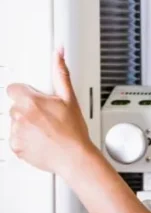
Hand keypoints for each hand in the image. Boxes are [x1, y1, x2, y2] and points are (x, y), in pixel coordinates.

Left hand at [7, 48, 95, 175]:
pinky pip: (15, 139)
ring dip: (26, 125)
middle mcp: (19, 116)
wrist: (74, 158)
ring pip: (15, 123)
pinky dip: (25, 140)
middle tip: (45, 117)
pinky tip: (40, 140)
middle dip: (27, 110)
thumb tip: (58, 54)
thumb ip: (61, 74)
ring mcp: (16, 132)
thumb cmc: (74, 131)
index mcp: (30, 101)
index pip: (13, 89)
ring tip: (45, 130)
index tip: (34, 99)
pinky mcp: (16, 146)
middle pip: (15, 107)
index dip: (24, 93)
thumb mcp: (70, 99)